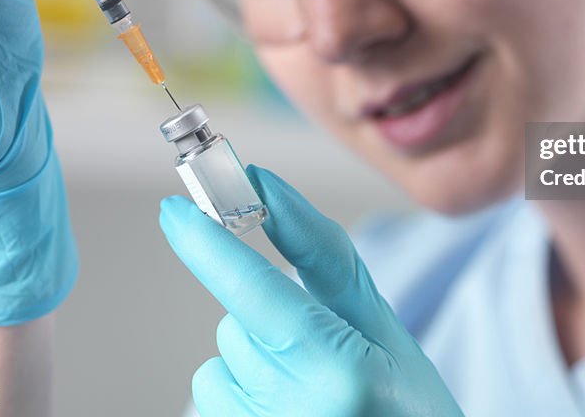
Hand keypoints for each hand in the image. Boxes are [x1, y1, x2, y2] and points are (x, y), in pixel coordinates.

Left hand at [160, 166, 463, 416]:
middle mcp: (295, 411)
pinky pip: (215, 400)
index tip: (174, 211)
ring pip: (221, 362)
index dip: (207, 245)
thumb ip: (326, 260)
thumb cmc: (411, 410)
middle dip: (268, 320)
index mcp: (341, 370)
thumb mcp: (387, 330)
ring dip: (255, 362)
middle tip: (326, 353)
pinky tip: (290, 412)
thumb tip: (268, 190)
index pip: (255, 290)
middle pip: (236, 324)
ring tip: (313, 393)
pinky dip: (244, 395)